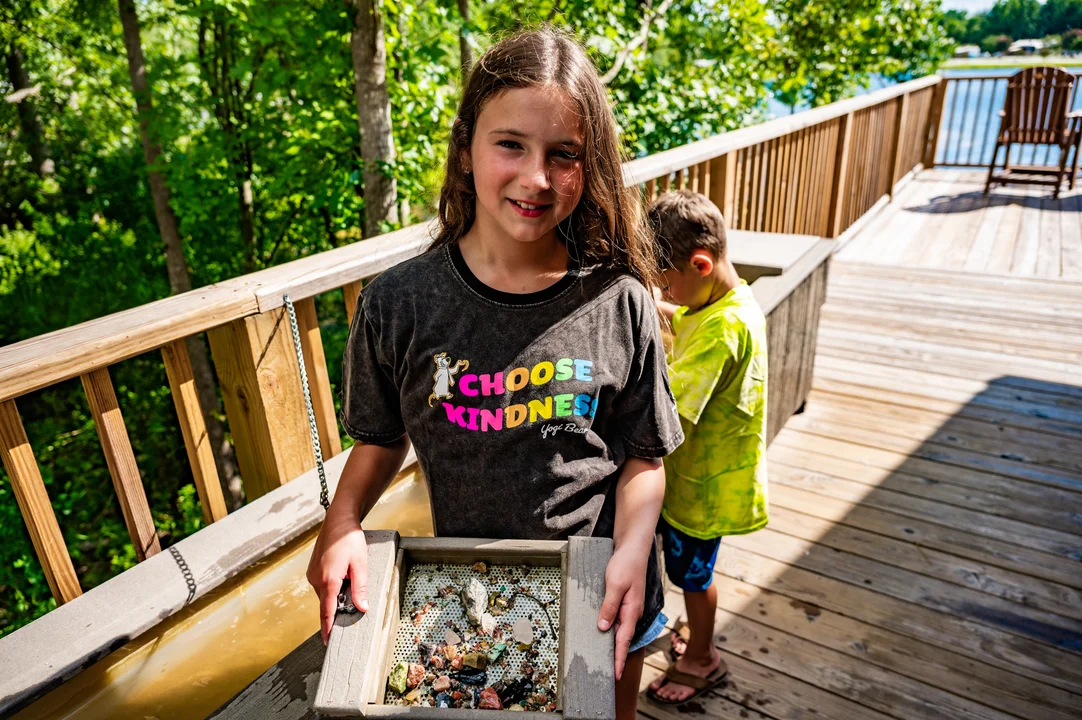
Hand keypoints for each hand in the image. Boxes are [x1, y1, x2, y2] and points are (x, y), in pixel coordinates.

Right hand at [306, 507, 369, 643]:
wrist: (338, 521)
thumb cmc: (350, 540)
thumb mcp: (360, 564)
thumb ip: (360, 588)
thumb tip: (362, 608)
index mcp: (328, 581)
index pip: (327, 612)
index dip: (328, 629)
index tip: (328, 643)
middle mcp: (316, 580)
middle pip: (327, 604)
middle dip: (338, 608)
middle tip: (352, 602)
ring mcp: (312, 575)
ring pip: (325, 594)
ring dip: (336, 594)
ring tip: (349, 577)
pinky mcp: (312, 570)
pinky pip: (322, 585)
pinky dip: (331, 586)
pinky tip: (342, 574)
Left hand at [596, 546, 647, 679]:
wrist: (633, 547)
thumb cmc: (625, 563)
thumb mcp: (614, 584)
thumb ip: (609, 606)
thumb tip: (603, 628)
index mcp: (631, 610)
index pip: (624, 640)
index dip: (619, 658)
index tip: (616, 675)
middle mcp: (632, 611)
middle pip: (623, 639)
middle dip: (617, 656)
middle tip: (609, 673)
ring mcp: (629, 606)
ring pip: (620, 629)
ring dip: (614, 643)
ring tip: (606, 658)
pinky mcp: (625, 600)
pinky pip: (618, 619)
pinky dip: (613, 629)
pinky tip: (606, 632)